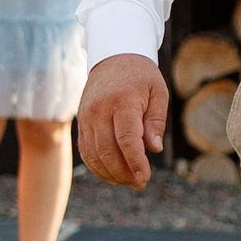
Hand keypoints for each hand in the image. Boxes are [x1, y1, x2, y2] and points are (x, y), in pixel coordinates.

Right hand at [79, 55, 169, 189]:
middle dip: (124, 173)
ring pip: (94, 154)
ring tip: (128, 181)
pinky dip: (97, 167)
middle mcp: (100, 110)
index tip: (145, 178)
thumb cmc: (141, 76)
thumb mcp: (158, 92)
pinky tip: (112, 175)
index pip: (127, 139)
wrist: (113, 56)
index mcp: (122, 101)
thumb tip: (154, 149)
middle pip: (107, 151)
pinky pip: (85, 150)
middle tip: (140, 183)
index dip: (136, 162)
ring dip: (110, 173)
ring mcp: (87, 116)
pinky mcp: (81, 122)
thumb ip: (156, 121)